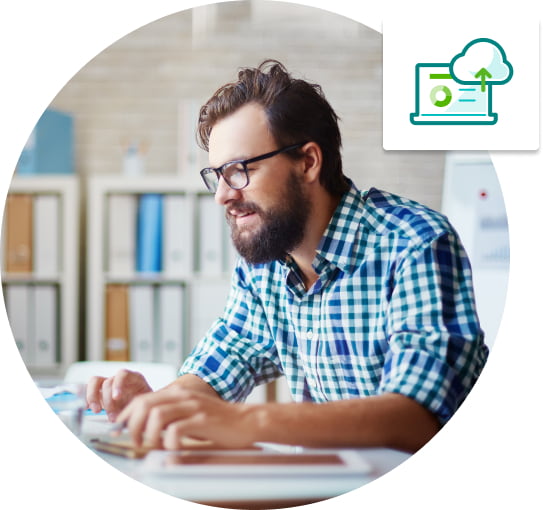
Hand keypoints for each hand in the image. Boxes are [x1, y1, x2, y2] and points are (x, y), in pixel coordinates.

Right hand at [86, 369, 151, 421]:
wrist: (145, 410)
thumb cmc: (145, 407)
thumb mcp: (144, 406)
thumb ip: (135, 410)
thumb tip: (122, 423)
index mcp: (134, 378)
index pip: (122, 374)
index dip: (118, 384)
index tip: (117, 397)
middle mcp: (120, 379)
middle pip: (108, 382)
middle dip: (108, 400)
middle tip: (111, 414)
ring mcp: (109, 384)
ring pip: (95, 382)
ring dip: (93, 397)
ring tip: (96, 411)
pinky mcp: (100, 392)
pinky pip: (89, 390)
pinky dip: (86, 398)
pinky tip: (86, 408)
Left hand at [115, 385, 256, 449]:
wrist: (245, 421)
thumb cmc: (216, 422)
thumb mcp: (190, 413)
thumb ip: (171, 415)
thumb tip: (146, 427)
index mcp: (178, 393)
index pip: (142, 399)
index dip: (127, 415)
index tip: (121, 430)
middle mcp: (183, 396)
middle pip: (145, 404)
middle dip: (132, 425)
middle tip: (135, 442)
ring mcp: (192, 406)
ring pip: (157, 415)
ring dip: (148, 434)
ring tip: (151, 446)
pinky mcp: (202, 419)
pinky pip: (176, 429)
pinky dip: (168, 441)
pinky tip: (171, 448)